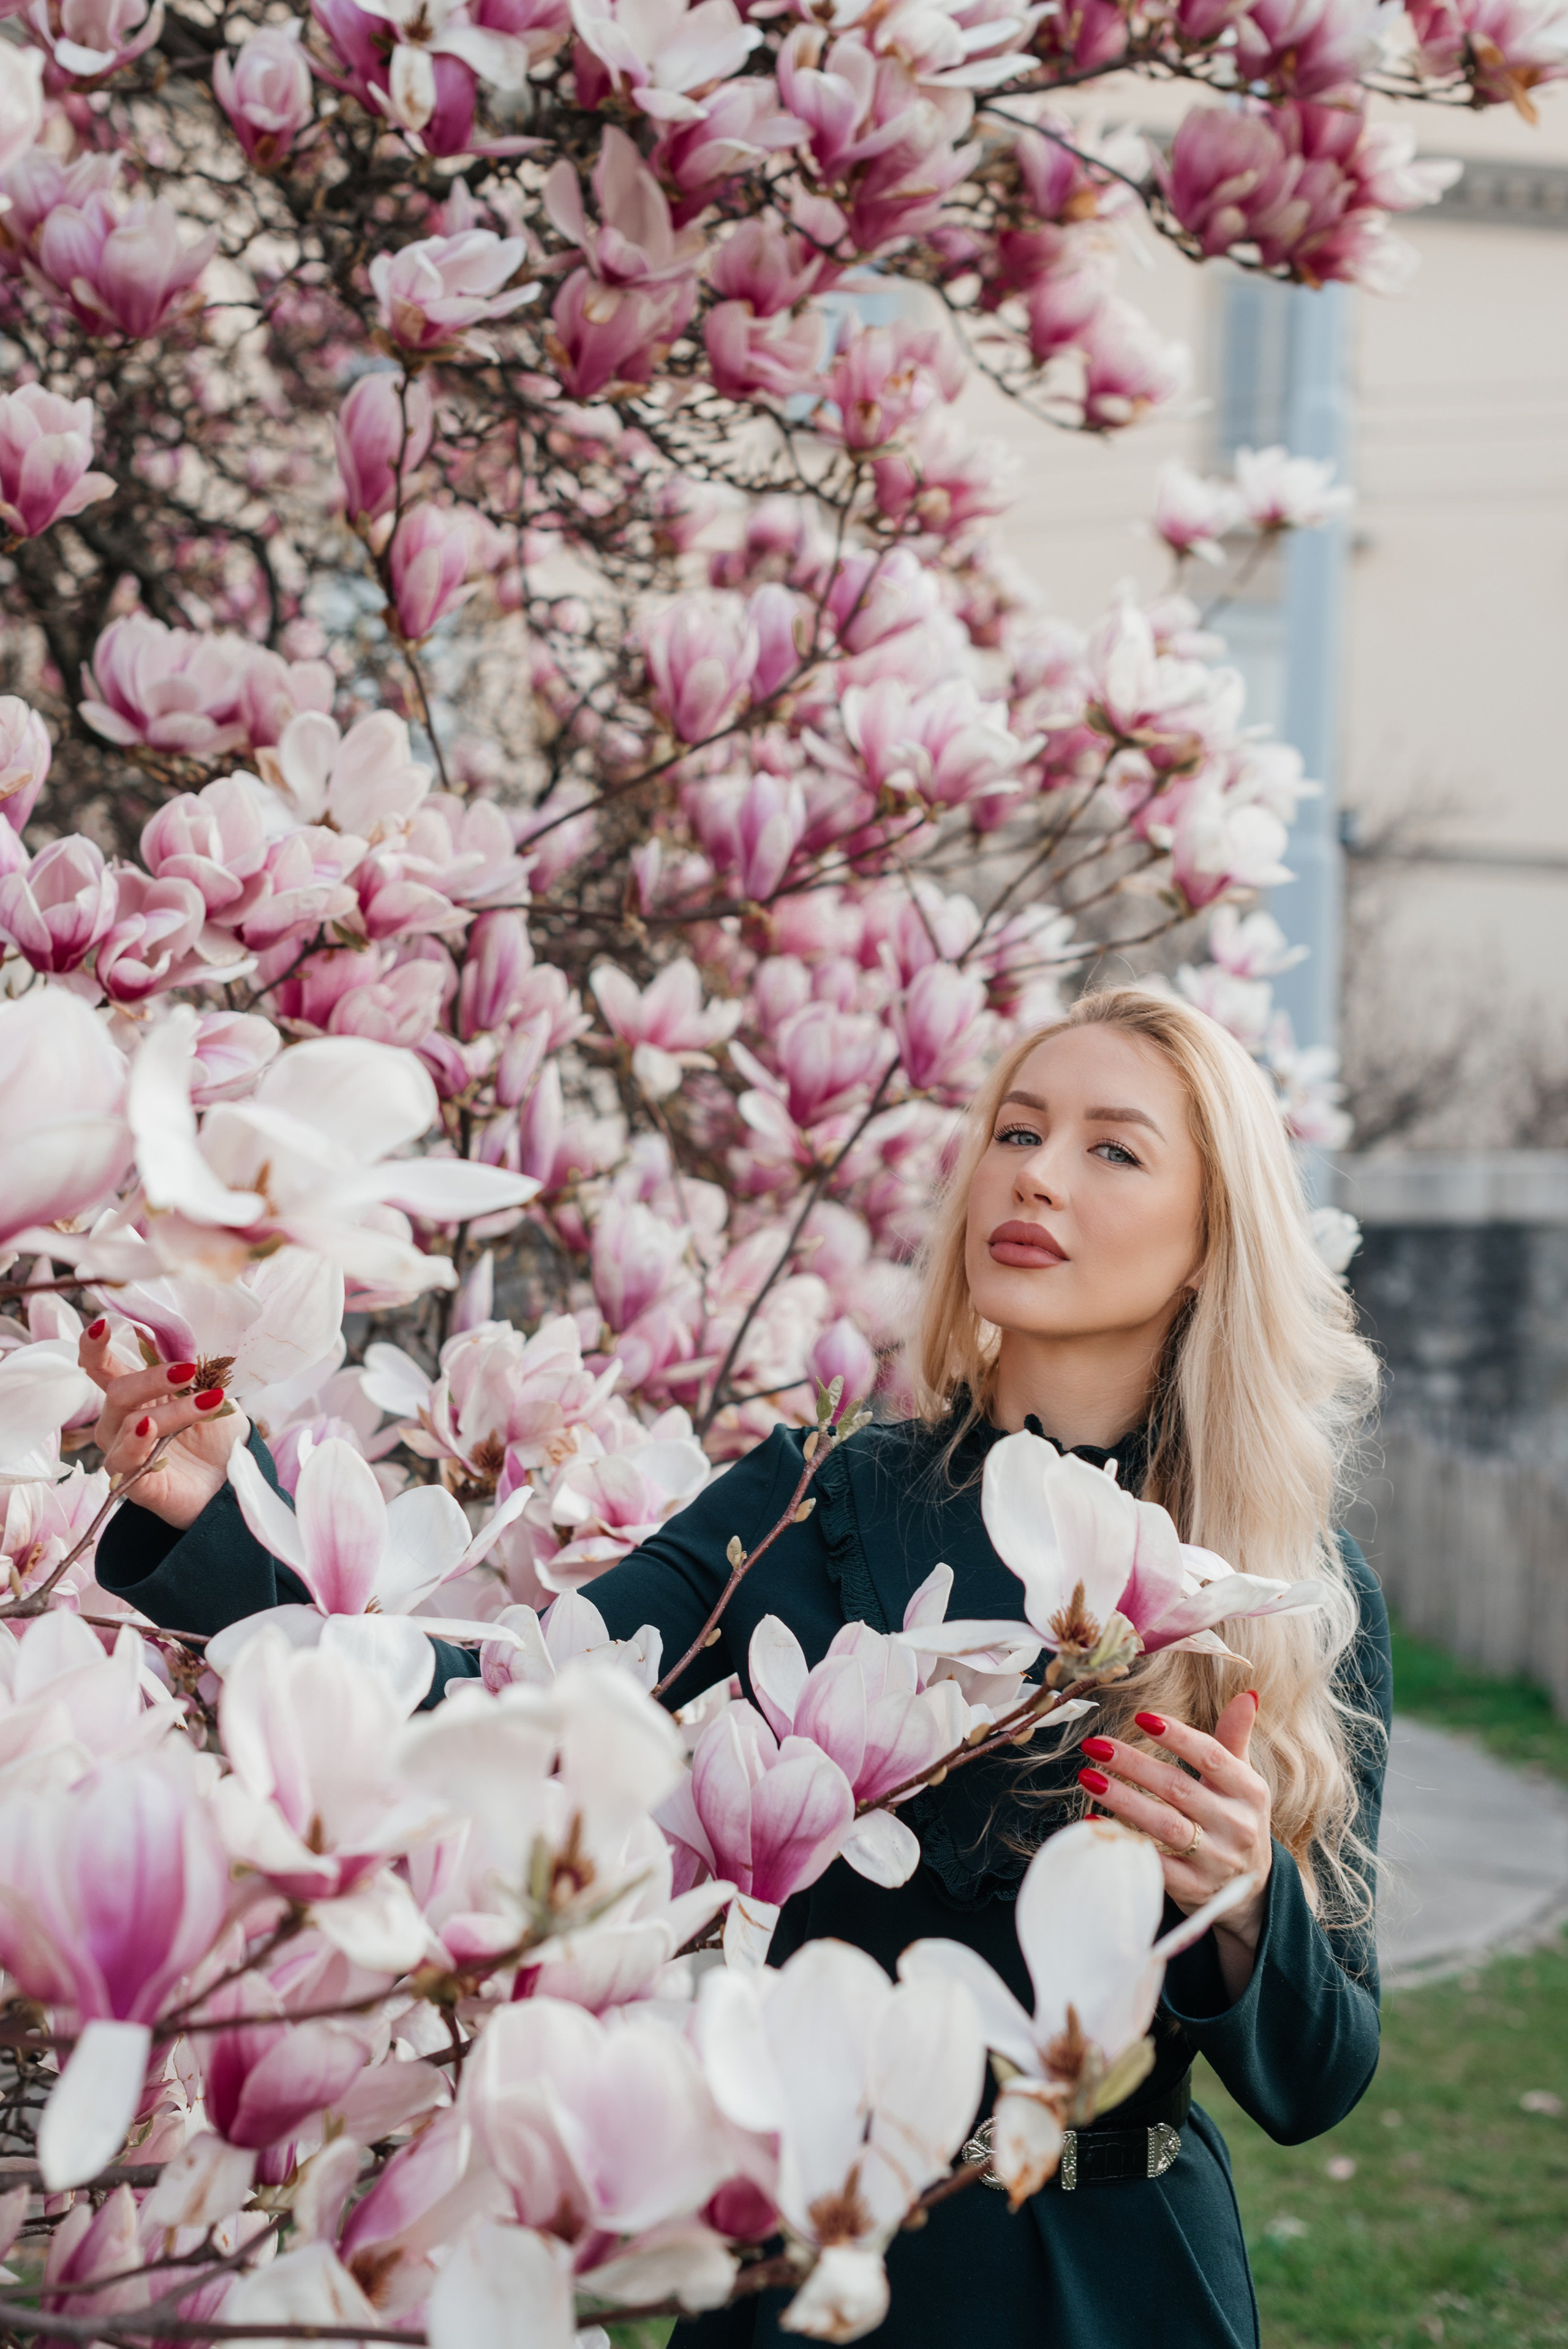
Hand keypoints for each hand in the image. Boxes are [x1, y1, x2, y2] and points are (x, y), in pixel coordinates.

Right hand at [80, 1320, 251, 1530]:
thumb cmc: (217, 1437)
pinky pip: (123, 1461)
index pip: (101, 1368)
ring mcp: (123, 1453)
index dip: (94, 1347)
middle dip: (153, 1377)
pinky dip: (135, 1442)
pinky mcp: (131, 1483)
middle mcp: (120, 1423)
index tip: (102, 1324)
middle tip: (189, 1370)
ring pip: (131, 1422)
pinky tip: (149, 1428)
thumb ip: (190, 1371)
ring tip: (207, 1403)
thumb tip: (181, 1340)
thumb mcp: (210, 1394)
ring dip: (172, 1410)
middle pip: (118, 1392)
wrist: (233, 1483)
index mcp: (135, 1396)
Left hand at [1076, 1690, 1271, 1997]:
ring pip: (1164, 1826)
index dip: (1177, 1737)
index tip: (1141, 1718)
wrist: (1252, 1891)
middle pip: (1179, 1789)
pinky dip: (1125, 1842)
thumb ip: (1235, 1739)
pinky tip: (1094, 1822)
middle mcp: (1237, 1826)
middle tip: (1095, 1745)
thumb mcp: (1243, 1781)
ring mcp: (1216, 1861)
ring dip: (1122, 1800)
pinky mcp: (1194, 1889)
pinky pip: (1155, 1865)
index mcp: (1250, 1792)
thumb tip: (1245, 1694)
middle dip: (1133, 1765)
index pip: (1212, 1757)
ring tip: (1087, 1778)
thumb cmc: (1235, 1819)